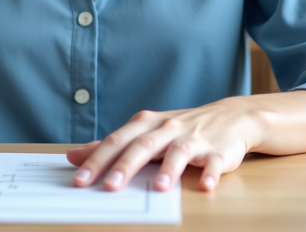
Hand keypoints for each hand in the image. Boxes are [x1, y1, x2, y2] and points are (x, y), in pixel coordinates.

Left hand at [66, 96, 258, 192]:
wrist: (232, 117)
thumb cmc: (180, 129)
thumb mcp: (145, 133)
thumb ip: (111, 146)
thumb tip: (73, 156)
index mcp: (146, 124)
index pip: (117, 142)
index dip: (97, 160)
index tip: (80, 180)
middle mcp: (167, 128)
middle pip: (143, 146)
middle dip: (125, 166)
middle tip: (109, 186)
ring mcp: (194, 138)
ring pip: (179, 152)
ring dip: (169, 169)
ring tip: (159, 187)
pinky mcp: (218, 150)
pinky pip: (214, 162)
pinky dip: (211, 173)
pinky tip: (207, 185)